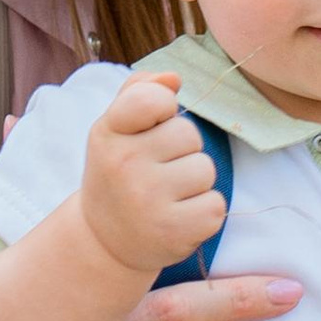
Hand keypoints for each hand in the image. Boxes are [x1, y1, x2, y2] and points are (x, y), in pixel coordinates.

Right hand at [78, 75, 228, 277]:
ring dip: (195, 182)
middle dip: (182, 150)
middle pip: (189, 134)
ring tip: (167, 195)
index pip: (151, 98)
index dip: (163, 107)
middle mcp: (124, 165)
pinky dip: (203, 211)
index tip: (152, 124)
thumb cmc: (119, 174)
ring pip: (206, 169)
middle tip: (157, 171)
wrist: (105, 242)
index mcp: (108, 134)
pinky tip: (177, 217)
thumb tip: (174, 78)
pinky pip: (216, 205)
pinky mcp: (173, 231)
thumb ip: (140, 92)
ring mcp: (147, 201)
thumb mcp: (115, 130)